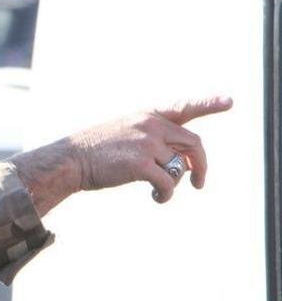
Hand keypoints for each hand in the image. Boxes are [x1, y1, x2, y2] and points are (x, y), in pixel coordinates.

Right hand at [11, 96, 231, 215]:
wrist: (70, 160)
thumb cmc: (94, 152)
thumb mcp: (123, 134)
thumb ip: (152, 140)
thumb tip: (182, 167)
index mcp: (146, 116)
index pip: (184, 107)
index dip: (209, 104)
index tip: (229, 101)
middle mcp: (151, 126)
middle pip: (193, 143)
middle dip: (201, 164)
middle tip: (199, 183)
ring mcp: (147, 144)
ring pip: (180, 167)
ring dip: (175, 183)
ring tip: (160, 192)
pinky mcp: (142, 165)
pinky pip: (169, 184)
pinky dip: (166, 195)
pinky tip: (156, 198)